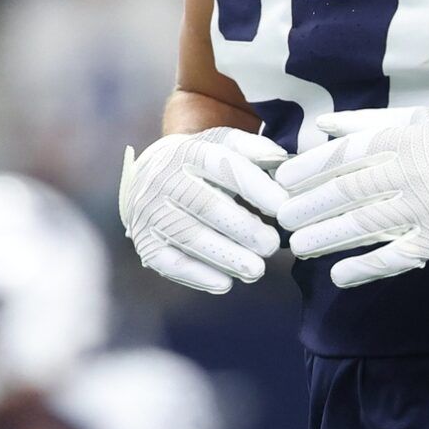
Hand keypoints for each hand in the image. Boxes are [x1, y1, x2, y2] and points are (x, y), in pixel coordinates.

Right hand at [120, 128, 289, 293]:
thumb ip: (255, 151)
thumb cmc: (200, 164)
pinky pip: (170, 262)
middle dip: (242, 228)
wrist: (148, 175)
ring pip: (189, 236)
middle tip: (272, 245)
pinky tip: (225, 283)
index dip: (253, 186)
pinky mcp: (144, 241)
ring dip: (225, 256)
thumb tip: (285, 167)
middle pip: (204, 204)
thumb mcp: (223, 145)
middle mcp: (163, 179)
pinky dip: (198, 276)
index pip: (221, 165)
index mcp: (187, 151)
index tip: (282, 206)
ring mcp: (150, 212)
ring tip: (256, 270)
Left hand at [276, 108, 428, 287]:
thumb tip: (321, 125)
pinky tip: (339, 276)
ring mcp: (423, 210)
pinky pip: (396, 257)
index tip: (283, 180)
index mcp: (401, 140)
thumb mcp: (415, 119)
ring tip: (300, 246)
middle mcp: (409, 174)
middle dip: (309, 206)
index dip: (309, 169)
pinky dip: (365, 268)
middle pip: (348, 193)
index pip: (344, 156)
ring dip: (327, 238)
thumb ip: (366, 121)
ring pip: (365, 225)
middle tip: (282, 219)